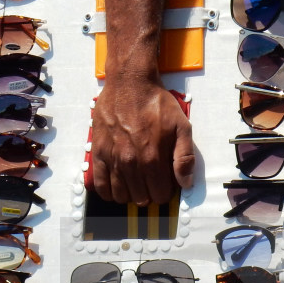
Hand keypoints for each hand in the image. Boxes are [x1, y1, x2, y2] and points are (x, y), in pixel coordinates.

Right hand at [90, 73, 194, 206]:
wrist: (130, 83)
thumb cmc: (157, 104)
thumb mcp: (181, 126)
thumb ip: (185, 156)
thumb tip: (185, 183)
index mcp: (152, 158)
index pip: (160, 195)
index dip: (165, 191)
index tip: (165, 182)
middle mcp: (130, 162)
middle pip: (141, 198)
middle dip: (149, 193)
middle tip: (151, 181)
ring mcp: (112, 158)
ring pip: (120, 195)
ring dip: (130, 194)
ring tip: (135, 183)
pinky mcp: (98, 153)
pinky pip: (100, 185)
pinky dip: (108, 192)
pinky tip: (116, 186)